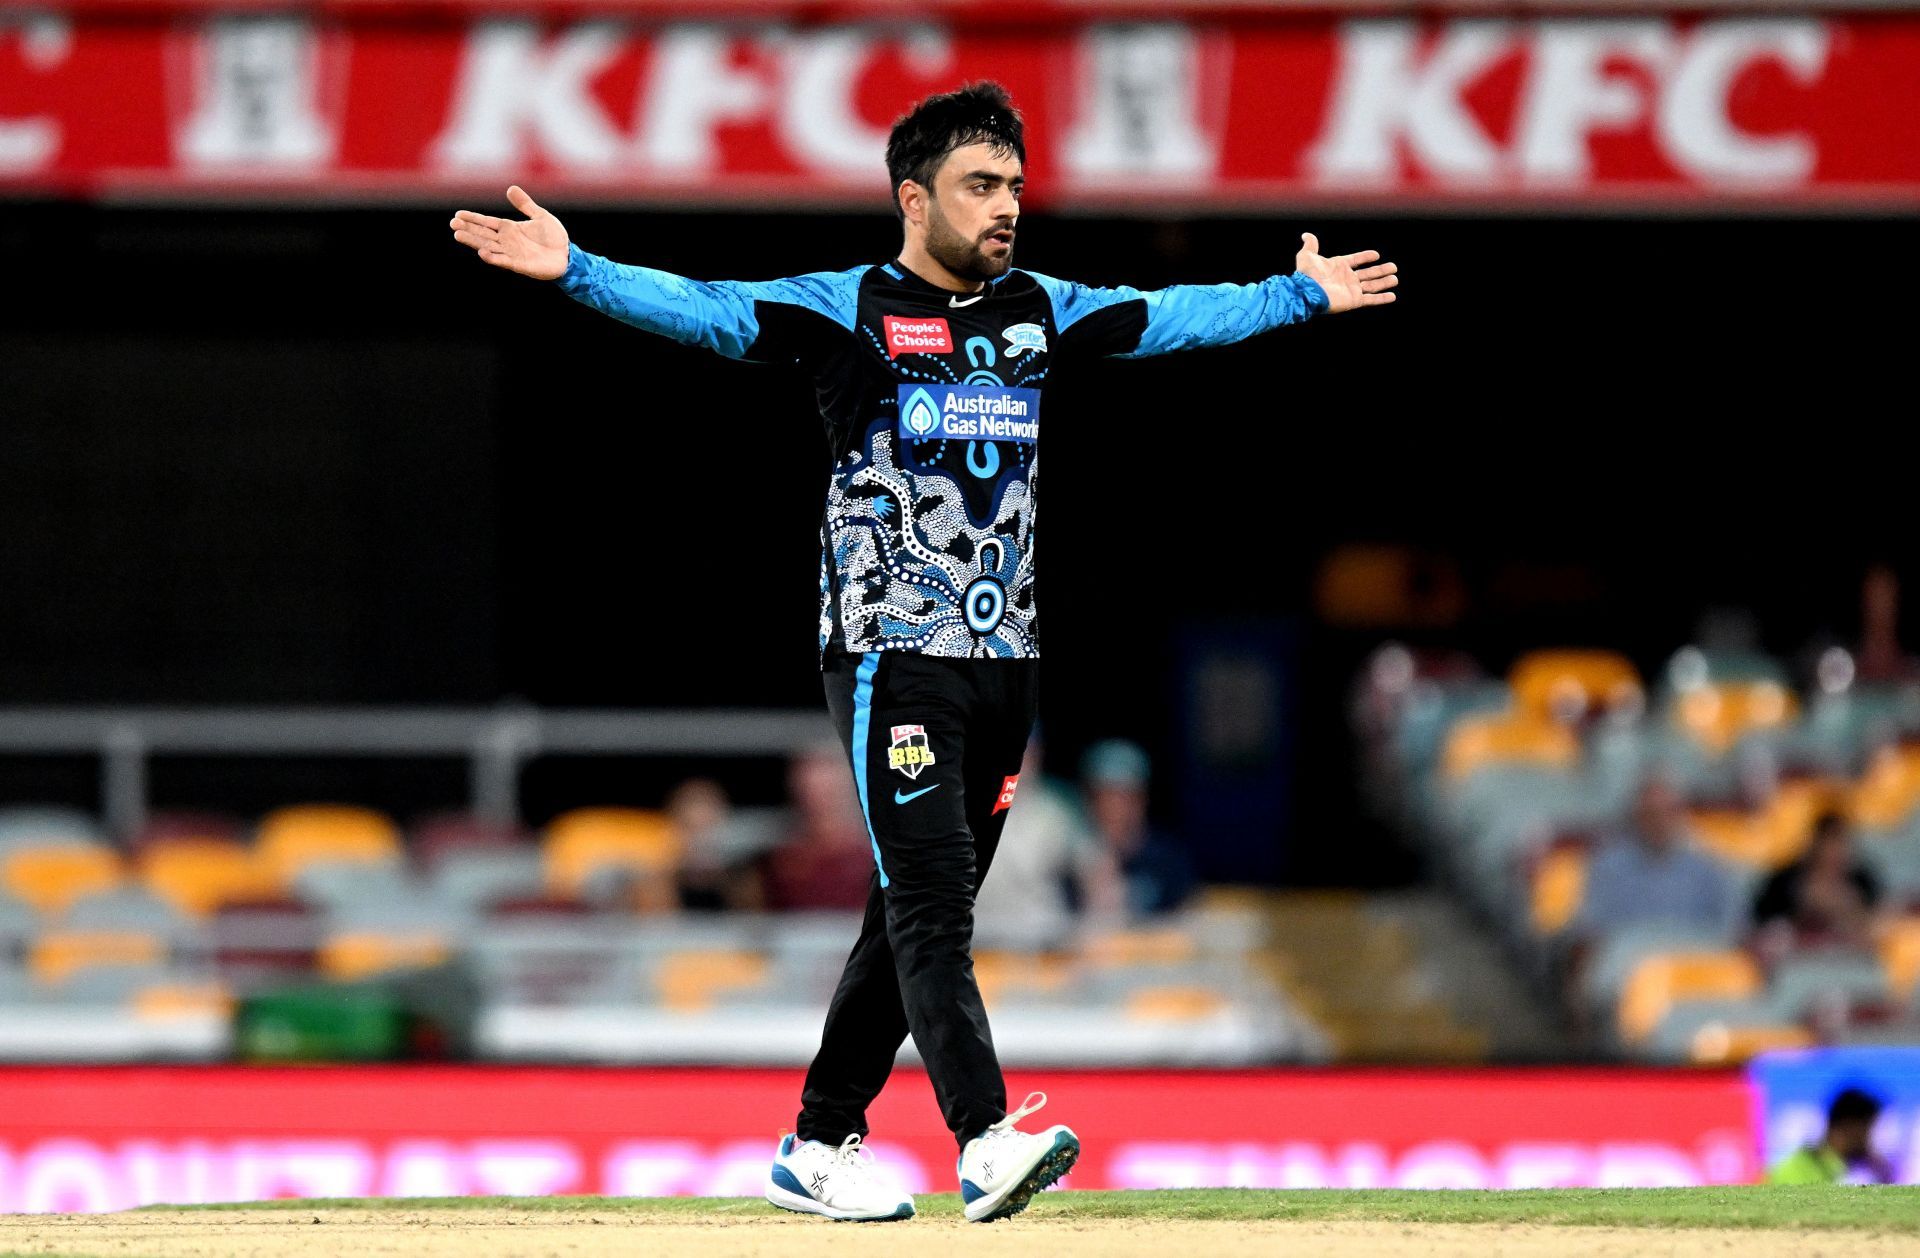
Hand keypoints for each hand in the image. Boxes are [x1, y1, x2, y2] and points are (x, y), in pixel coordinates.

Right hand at [448, 185, 569, 280]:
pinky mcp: (519, 265)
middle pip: (483, 234)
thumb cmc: (554, 237)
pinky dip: (492, 257)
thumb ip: (525, 204)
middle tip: (452, 224)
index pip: (487, 222)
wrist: (567, 256)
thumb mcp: (540, 216)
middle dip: (468, 229)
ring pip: (487, 246)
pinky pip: (502, 261)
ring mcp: (511, 253)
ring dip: (473, 241)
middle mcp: (507, 241)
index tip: (458, 214)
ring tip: (458, 235)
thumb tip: (510, 188)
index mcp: (510, 228)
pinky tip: (481, 252)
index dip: (473, 218)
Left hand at [1294, 232, 1397, 312]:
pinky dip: (1382, 298)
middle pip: (1368, 274)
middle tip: (1394, 267)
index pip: (1356, 260)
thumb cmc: (1307, 274)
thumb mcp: (1307, 255)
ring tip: (1395, 278)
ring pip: (1372, 285)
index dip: (1365, 257)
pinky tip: (1393, 296)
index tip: (1376, 254)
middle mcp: (1347, 278)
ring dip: (1384, 282)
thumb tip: (1306, 235)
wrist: (1307, 292)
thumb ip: (1310, 245)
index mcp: (1338, 267)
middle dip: (1381, 271)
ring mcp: (1351, 290)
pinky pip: (1371, 299)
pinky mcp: (1354, 300)